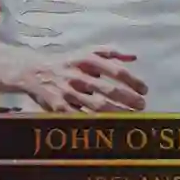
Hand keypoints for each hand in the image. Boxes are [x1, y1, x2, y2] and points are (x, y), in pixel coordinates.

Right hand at [24, 48, 147, 112]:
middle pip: (108, 90)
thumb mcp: (87, 52)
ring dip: (116, 113)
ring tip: (131, 118)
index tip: (144, 90)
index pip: (115, 71)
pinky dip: (95, 123)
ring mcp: (68, 92)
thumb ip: (111, 52)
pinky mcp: (59, 108)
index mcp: (87, 60)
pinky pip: (81, 117)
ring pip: (96, 106)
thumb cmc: (68, 62)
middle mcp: (78, 75)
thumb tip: (134, 56)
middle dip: (128, 99)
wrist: (34, 72)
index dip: (133, 81)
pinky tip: (109, 127)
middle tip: (141, 106)